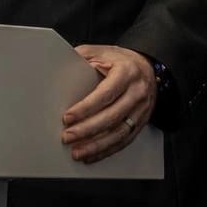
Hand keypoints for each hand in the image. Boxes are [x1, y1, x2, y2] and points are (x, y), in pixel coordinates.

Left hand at [61, 45, 156, 163]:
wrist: (147, 67)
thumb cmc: (120, 60)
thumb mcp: (101, 52)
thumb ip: (82, 57)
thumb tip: (59, 65)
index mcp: (126, 73)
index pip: (105, 94)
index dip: (85, 108)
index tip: (68, 117)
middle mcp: (137, 92)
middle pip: (111, 117)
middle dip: (87, 130)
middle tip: (68, 136)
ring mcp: (141, 110)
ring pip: (119, 133)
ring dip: (97, 145)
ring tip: (78, 152)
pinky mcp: (141, 122)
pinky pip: (124, 140)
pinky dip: (107, 150)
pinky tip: (93, 155)